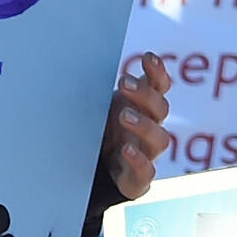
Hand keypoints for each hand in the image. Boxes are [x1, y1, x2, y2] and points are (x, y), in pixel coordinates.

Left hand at [104, 52, 170, 203]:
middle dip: (144, 94)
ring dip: (144, 125)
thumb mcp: (97, 108)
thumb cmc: (99, 131)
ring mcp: (146, 153)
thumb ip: (98, 91)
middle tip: (123, 83)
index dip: (157, 72)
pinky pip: (147, 171)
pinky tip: (126, 150)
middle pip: (160, 109)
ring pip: (159, 139)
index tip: (148, 57)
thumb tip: (76, 59)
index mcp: (141, 107)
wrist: (92, 171)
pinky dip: (139, 160)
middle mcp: (149, 128)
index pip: (158, 87)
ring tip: (124, 116)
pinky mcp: (138, 178)